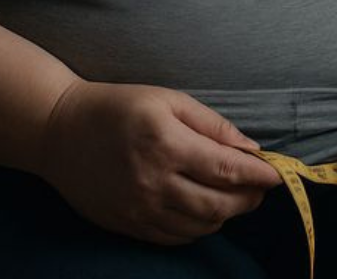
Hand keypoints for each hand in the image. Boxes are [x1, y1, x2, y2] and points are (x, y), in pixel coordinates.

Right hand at [35, 80, 283, 245]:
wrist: (59, 131)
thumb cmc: (117, 106)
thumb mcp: (166, 99)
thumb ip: (210, 124)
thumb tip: (250, 148)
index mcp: (166, 143)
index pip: (226, 168)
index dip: (257, 175)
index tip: (277, 174)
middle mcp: (154, 181)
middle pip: (219, 204)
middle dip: (248, 199)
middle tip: (260, 188)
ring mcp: (140, 209)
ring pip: (200, 226)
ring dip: (226, 215)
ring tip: (235, 198)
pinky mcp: (129, 225)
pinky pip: (175, 238)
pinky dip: (198, 228)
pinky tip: (205, 211)